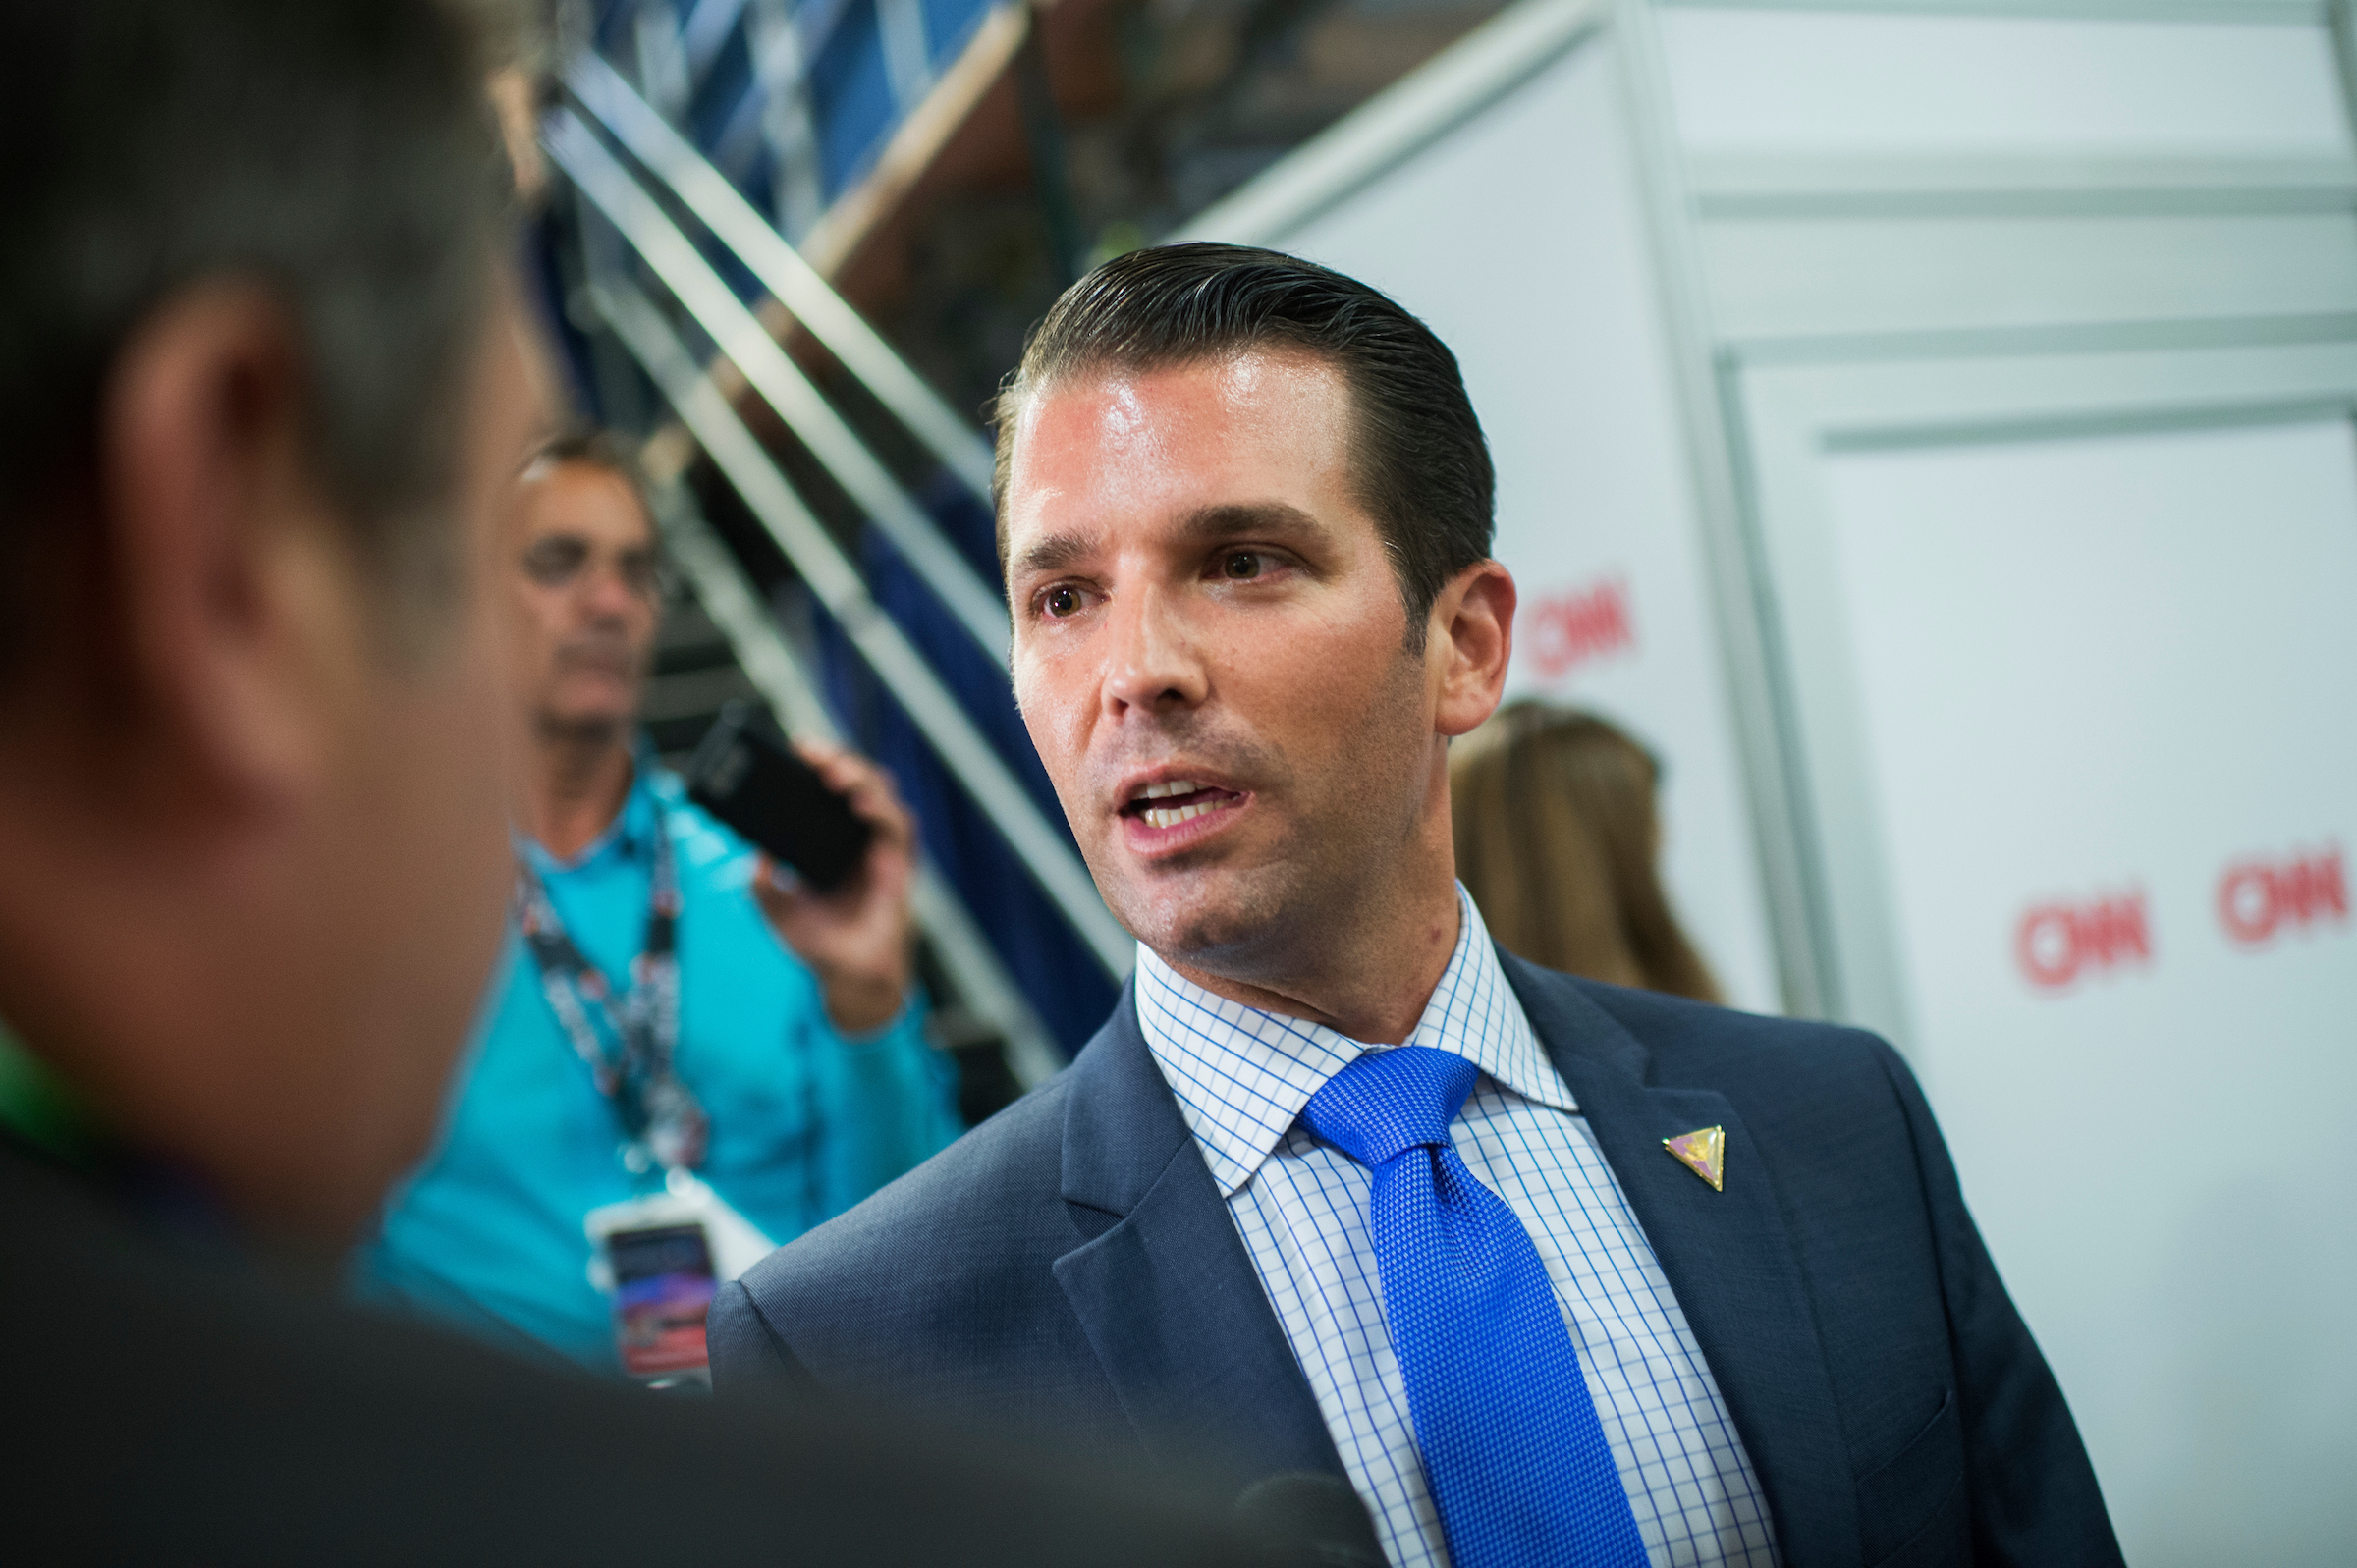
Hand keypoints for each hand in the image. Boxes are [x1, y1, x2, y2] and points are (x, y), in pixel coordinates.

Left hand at [749, 740, 915, 1034]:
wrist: (848, 980)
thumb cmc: (820, 944)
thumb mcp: (775, 908)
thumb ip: (762, 881)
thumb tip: (754, 853)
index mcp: (835, 841)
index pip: (833, 790)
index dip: (821, 763)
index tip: (799, 746)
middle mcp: (862, 839)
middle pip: (859, 782)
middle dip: (838, 760)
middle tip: (812, 752)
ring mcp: (883, 851)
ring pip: (883, 795)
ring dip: (861, 778)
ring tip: (834, 774)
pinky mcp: (900, 868)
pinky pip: (899, 829)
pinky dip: (881, 811)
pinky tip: (859, 804)